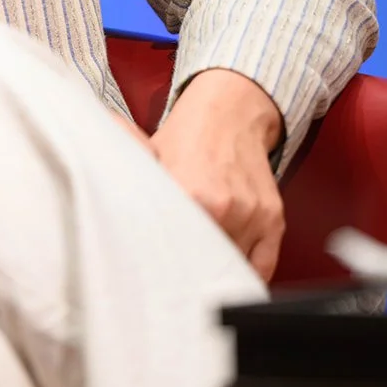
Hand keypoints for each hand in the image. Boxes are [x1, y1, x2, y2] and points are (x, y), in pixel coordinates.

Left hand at [150, 68, 285, 280]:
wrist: (228, 110)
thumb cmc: (187, 135)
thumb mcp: (151, 156)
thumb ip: (137, 190)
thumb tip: (114, 217)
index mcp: (189, 194)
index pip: (178, 252)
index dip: (168, 265)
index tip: (161, 275)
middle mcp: (223, 207)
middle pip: (205, 263)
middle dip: (191, 269)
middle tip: (178, 275)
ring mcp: (251, 214)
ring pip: (233, 265)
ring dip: (217, 269)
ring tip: (201, 267)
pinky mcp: (272, 217)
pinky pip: (263, 264)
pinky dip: (247, 272)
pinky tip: (231, 272)